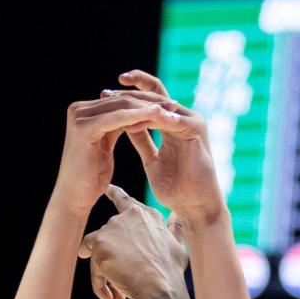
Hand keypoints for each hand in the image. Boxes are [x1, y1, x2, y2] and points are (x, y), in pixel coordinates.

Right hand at [53, 94, 182, 217]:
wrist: (74, 197)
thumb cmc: (90, 177)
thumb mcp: (104, 144)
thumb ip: (114, 126)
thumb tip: (131, 113)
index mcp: (82, 112)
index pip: (119, 101)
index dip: (144, 103)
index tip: (167, 106)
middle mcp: (78, 110)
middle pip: (121, 100)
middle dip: (149, 103)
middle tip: (174, 105)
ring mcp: (79, 117)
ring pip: (121, 106)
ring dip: (148, 108)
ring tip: (170, 110)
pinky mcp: (84, 127)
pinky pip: (118, 118)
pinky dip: (138, 116)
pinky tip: (156, 117)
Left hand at [78, 185, 187, 298]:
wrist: (160, 286)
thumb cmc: (170, 271)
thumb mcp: (178, 246)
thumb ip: (174, 229)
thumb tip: (177, 216)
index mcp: (148, 215)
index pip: (127, 201)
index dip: (115, 194)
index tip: (108, 189)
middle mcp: (129, 215)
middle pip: (109, 237)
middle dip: (113, 260)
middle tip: (122, 284)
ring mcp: (113, 227)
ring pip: (100, 251)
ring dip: (106, 274)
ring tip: (118, 295)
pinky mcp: (99, 242)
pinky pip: (92, 262)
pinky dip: (98, 280)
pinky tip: (108, 295)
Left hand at [108, 69, 220, 218]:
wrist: (194, 206)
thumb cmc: (176, 188)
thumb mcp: (151, 159)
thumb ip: (142, 140)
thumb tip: (126, 125)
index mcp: (173, 123)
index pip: (150, 99)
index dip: (127, 95)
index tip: (104, 96)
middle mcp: (184, 117)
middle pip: (154, 95)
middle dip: (128, 93)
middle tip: (105, 92)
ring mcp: (191, 121)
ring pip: (160, 103)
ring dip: (136, 103)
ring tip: (114, 102)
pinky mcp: (195, 129)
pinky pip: (169, 119)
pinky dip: (150, 118)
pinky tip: (130, 120)